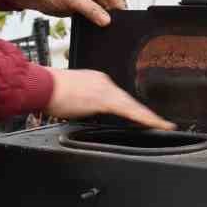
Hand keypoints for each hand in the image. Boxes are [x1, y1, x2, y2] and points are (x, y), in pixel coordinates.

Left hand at [10, 0, 124, 26]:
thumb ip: (91, 10)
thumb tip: (107, 21)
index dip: (117, 7)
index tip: (120, 22)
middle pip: (110, 2)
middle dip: (109, 14)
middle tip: (110, 28)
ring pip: (103, 10)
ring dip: (101, 19)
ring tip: (101, 28)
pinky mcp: (84, 4)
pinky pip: (94, 14)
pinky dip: (95, 21)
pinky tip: (95, 27)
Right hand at [45, 68, 172, 129]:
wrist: (42, 86)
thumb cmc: (49, 92)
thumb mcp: (71, 98)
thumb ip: (83, 104)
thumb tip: (85, 113)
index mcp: (97, 81)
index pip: (120, 97)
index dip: (133, 108)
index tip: (143, 116)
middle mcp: (105, 82)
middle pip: (130, 101)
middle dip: (145, 113)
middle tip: (162, 123)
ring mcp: (105, 90)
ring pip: (133, 106)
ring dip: (149, 117)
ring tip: (163, 125)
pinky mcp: (104, 99)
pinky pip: (129, 110)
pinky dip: (144, 118)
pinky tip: (154, 123)